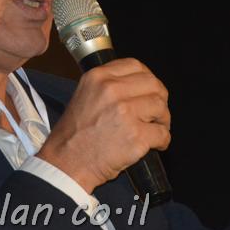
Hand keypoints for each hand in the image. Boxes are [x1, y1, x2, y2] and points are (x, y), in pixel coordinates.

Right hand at [37, 58, 169, 192]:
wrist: (66, 164)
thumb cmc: (73, 135)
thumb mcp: (84, 96)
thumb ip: (108, 86)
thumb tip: (138, 86)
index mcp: (98, 78)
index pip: (135, 66)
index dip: (147, 78)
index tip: (149, 90)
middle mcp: (112, 91)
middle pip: (153, 84)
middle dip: (159, 99)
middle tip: (156, 113)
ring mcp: (125, 113)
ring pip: (161, 108)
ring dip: (162, 120)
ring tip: (154, 130)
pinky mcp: (136, 136)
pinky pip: (162, 134)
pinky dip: (162, 141)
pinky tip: (154, 145)